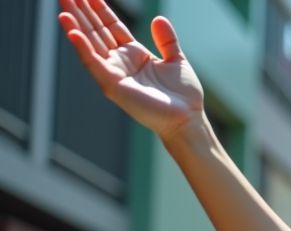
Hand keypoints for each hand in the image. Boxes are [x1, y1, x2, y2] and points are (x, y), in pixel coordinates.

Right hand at [58, 0, 204, 138]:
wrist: (188, 119)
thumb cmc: (183, 95)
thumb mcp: (176, 60)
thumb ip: (166, 40)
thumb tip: (158, 18)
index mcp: (133, 54)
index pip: (111, 26)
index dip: (99, 9)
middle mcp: (120, 62)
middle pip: (96, 32)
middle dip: (82, 13)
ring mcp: (114, 74)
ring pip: (90, 45)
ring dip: (75, 27)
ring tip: (63, 8)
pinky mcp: (113, 86)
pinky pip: (94, 64)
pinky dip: (83, 48)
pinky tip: (73, 33)